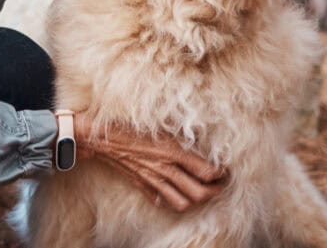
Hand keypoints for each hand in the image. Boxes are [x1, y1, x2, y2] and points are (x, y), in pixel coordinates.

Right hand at [74, 113, 227, 211]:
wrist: (100, 135)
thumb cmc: (129, 122)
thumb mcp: (159, 122)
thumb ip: (180, 134)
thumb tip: (201, 140)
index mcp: (172, 151)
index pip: (206, 172)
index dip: (220, 174)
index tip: (226, 170)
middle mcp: (165, 169)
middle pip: (199, 192)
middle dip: (215, 190)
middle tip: (221, 184)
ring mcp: (153, 180)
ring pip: (183, 202)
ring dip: (196, 200)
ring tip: (203, 191)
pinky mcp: (142, 185)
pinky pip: (163, 202)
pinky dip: (174, 202)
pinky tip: (179, 195)